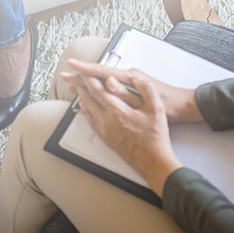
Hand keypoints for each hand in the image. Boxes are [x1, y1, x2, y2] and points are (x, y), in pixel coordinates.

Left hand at [63, 64, 184, 194]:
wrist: (153, 162)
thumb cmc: (155, 138)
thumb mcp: (157, 109)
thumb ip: (147, 90)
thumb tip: (138, 79)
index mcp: (118, 111)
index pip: (98, 90)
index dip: (89, 79)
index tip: (85, 71)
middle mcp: (107, 121)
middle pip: (88, 98)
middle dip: (82, 86)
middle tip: (76, 77)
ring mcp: (104, 131)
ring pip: (87, 110)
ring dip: (81, 97)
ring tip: (78, 89)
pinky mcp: (105, 139)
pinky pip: (90, 121)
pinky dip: (85, 111)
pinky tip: (86, 108)